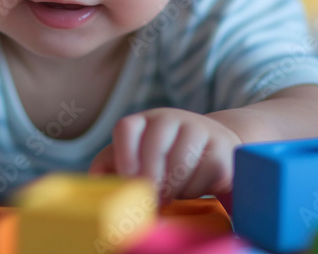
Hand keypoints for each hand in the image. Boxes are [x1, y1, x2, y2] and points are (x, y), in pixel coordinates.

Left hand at [87, 108, 241, 205]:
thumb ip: (111, 165)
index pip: (126, 128)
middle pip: (154, 144)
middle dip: (151, 178)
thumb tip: (95, 179)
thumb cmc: (167, 158)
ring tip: (170, 196)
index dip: (124, 154)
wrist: (215, 147)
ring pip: (181, 160)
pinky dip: (196, 187)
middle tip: (151, 200)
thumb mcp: (138, 158)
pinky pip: (206, 170)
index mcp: (144, 121)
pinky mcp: (222, 146)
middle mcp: (170, 118)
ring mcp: (198, 128)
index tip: (128, 178)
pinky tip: (192, 189)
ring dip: (173, 187)